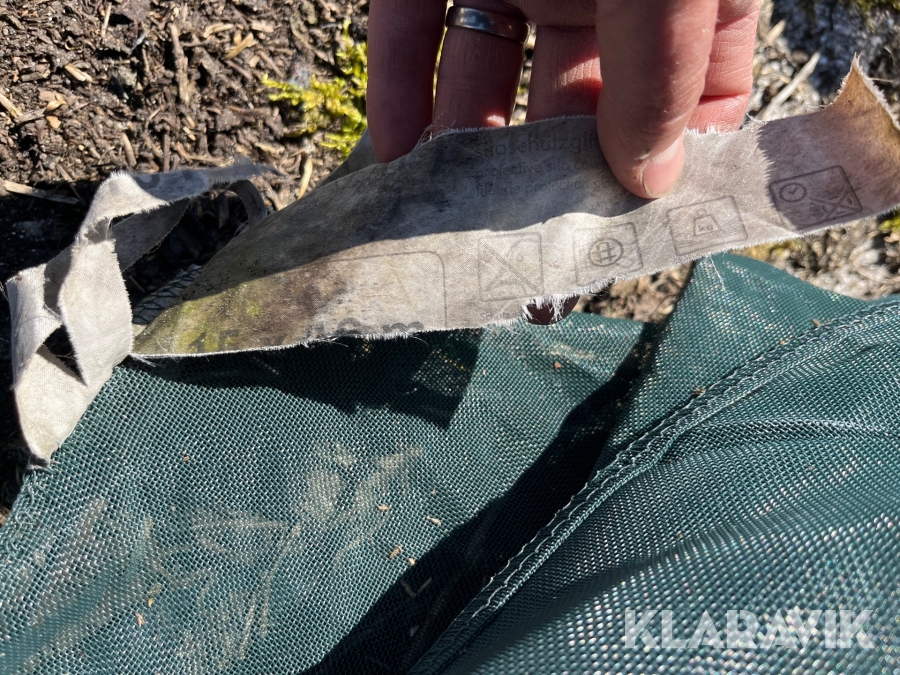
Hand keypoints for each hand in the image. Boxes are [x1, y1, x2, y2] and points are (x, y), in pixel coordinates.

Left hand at [367, 0, 759, 198]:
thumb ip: (661, 74)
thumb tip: (652, 180)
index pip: (687, 95)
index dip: (661, 166)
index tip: (620, 235)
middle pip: (575, 100)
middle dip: (546, 175)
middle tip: (520, 257)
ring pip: (488, 73)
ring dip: (465, 149)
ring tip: (447, 226)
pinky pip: (412, 28)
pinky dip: (399, 93)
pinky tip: (393, 161)